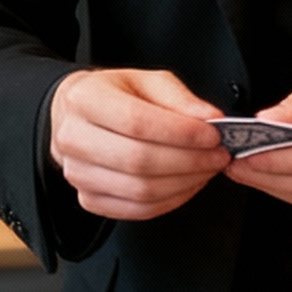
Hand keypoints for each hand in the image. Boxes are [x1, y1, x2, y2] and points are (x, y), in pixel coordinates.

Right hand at [48, 68, 226, 220]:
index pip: (137, 122)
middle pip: (139, 161)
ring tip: (206, 168)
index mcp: (86, 99)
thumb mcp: (147, 81)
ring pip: (140, 190)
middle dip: (189, 161)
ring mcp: (78, 174)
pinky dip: (170, 201)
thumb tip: (210, 118)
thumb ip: (180, 99)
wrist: (77, 116)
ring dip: (184, 183)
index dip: (181, 133)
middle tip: (218, 154)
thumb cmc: (114, 96)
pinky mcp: (88, 199)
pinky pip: (136, 210)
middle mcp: (73, 138)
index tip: (212, 135)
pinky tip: (186, 184)